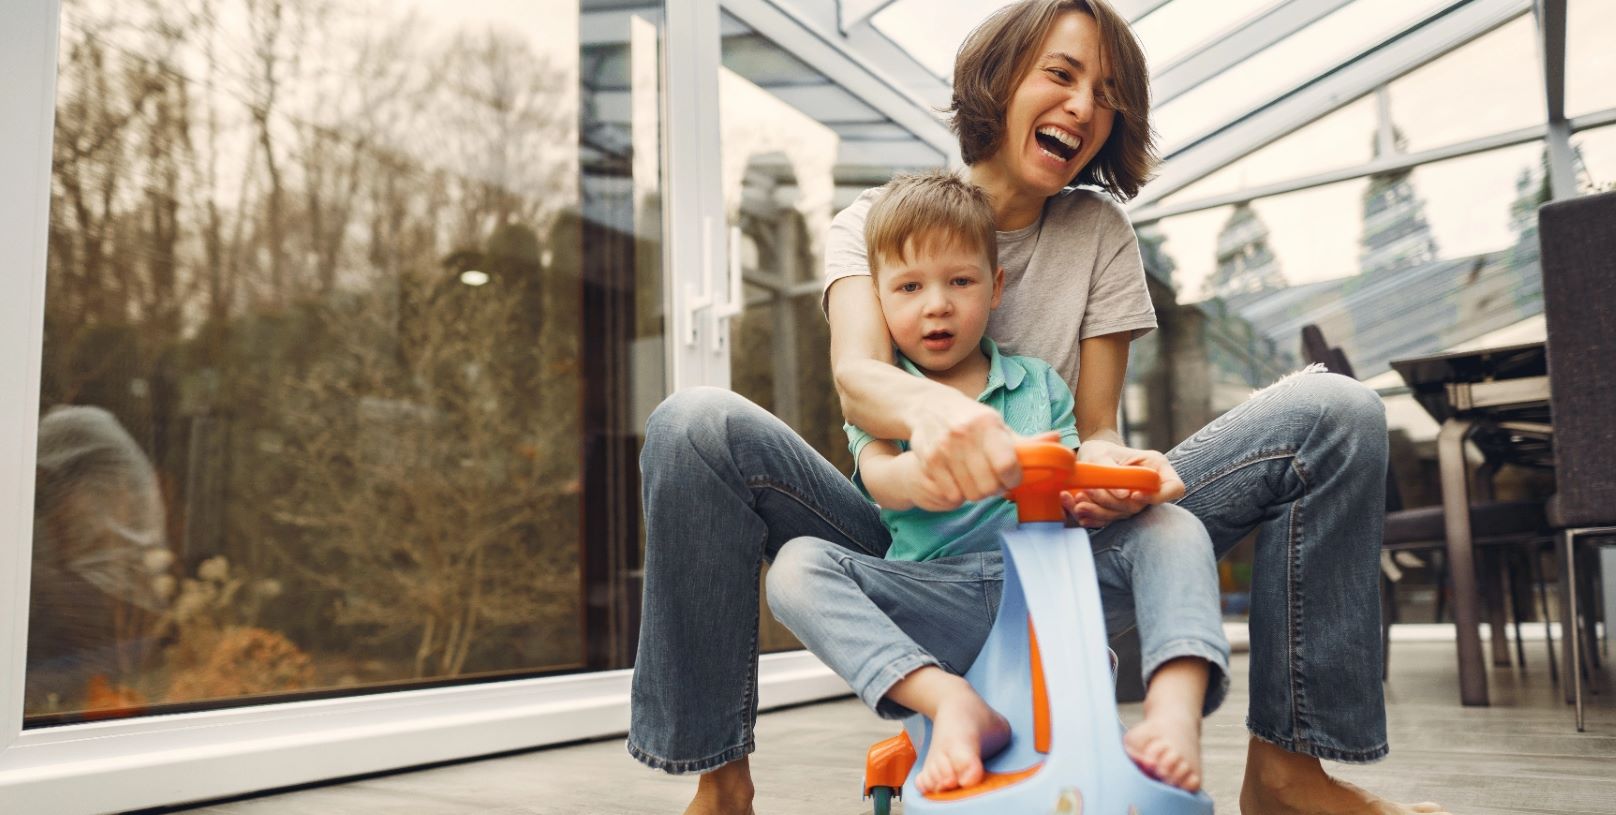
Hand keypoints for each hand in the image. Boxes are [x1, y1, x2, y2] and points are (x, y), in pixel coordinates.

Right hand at [905, 397, 1024, 508]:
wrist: (930, 408)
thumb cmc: (972, 420)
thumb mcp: (998, 425)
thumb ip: (1026, 440)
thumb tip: (1057, 440)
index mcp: (987, 424)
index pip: (1006, 465)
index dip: (1014, 479)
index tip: (1012, 477)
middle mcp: (964, 435)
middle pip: (988, 486)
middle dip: (996, 489)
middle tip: (994, 481)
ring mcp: (944, 449)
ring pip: (971, 494)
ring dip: (978, 492)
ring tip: (977, 480)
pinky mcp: (929, 462)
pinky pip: (952, 495)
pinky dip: (959, 493)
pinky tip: (960, 480)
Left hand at [1061, 439, 1184, 527]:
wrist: (1092, 456)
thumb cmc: (1101, 450)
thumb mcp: (1102, 454)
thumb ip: (1115, 474)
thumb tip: (1125, 496)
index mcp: (1157, 468)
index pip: (1174, 488)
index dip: (1158, 496)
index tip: (1134, 495)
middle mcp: (1149, 487)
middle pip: (1141, 505)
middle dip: (1112, 503)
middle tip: (1087, 493)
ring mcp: (1136, 501)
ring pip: (1124, 515)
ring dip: (1099, 512)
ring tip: (1078, 504)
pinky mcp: (1120, 510)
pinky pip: (1110, 520)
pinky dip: (1094, 518)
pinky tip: (1080, 514)